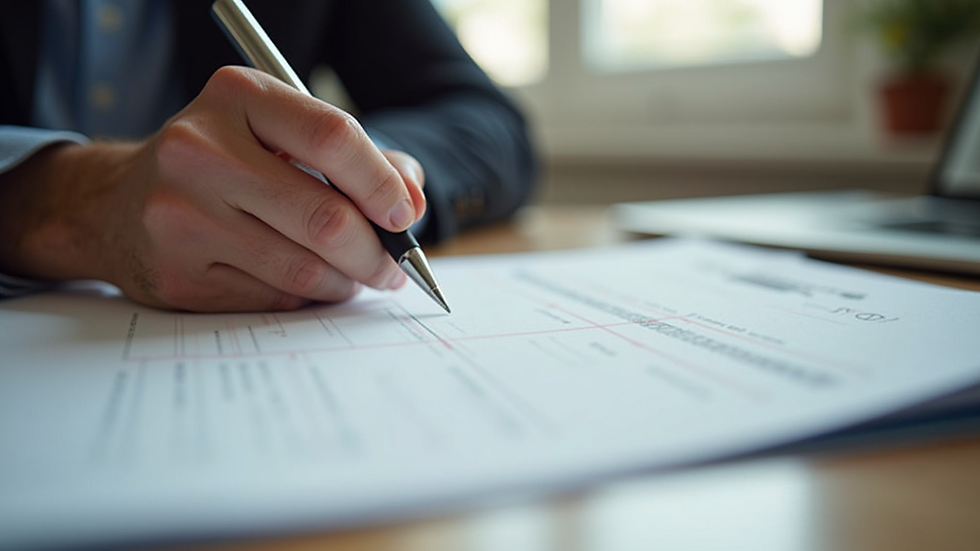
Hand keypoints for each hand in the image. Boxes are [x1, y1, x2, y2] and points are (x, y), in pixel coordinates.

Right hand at [0, 66, 425, 311]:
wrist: (118, 204)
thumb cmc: (225, 165)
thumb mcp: (284, 137)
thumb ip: (360, 160)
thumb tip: (414, 203)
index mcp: (237, 96)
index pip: (333, 136)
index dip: (382, 183)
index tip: (404, 215)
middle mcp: (198, 149)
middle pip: (324, 216)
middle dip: (375, 252)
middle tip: (392, 267)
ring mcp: (180, 215)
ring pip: (303, 267)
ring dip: (345, 281)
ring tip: (353, 276)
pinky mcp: (175, 274)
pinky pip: (273, 297)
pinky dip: (305, 296)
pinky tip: (305, 283)